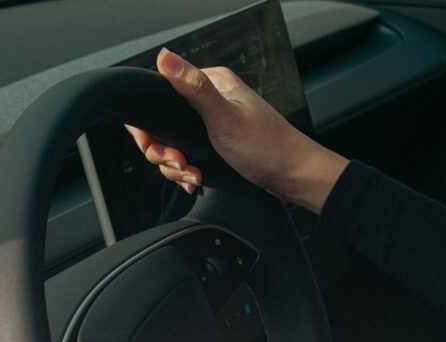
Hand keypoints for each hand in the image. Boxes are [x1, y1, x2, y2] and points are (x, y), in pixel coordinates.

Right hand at [125, 48, 347, 213]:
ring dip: (177, 166)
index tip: (159, 145)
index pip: (160, 93)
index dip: (150, 125)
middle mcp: (211, 99)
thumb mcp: (225, 117)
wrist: (294, 177)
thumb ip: (194, 88)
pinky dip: (187, 171)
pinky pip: (188, 156)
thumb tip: (165, 57)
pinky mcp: (217, 144)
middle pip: (163, 124)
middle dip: (165, 152)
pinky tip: (197, 180)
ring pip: (174, 144)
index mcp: (212, 83)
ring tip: (194, 176)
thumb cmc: (268, 148)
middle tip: (181, 165)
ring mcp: (213, 123)